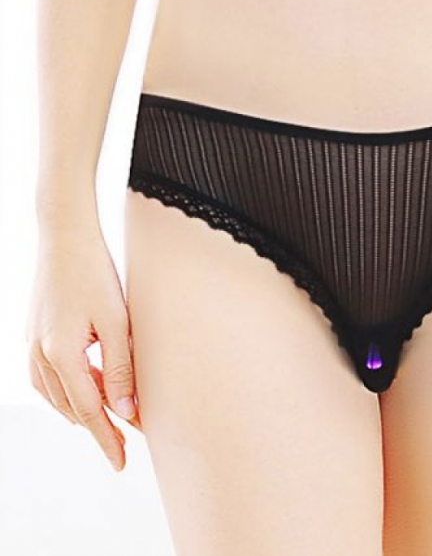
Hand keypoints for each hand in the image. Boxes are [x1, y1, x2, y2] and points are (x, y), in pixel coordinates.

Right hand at [26, 227, 141, 471]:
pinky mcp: (33, 336)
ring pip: (58, 396)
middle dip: (100, 425)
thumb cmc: (95, 275)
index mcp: (61, 356)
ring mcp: (32, 346)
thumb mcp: (117, 323)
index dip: (106, 439)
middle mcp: (40, 356)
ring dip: (85, 408)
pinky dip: (70, 389)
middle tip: (129, 438)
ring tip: (114, 414)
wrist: (64, 238)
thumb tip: (126, 413)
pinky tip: (87, 386)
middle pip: (72, 407)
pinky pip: (48, 378)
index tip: (120, 463)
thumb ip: (120, 369)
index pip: (88, 412)